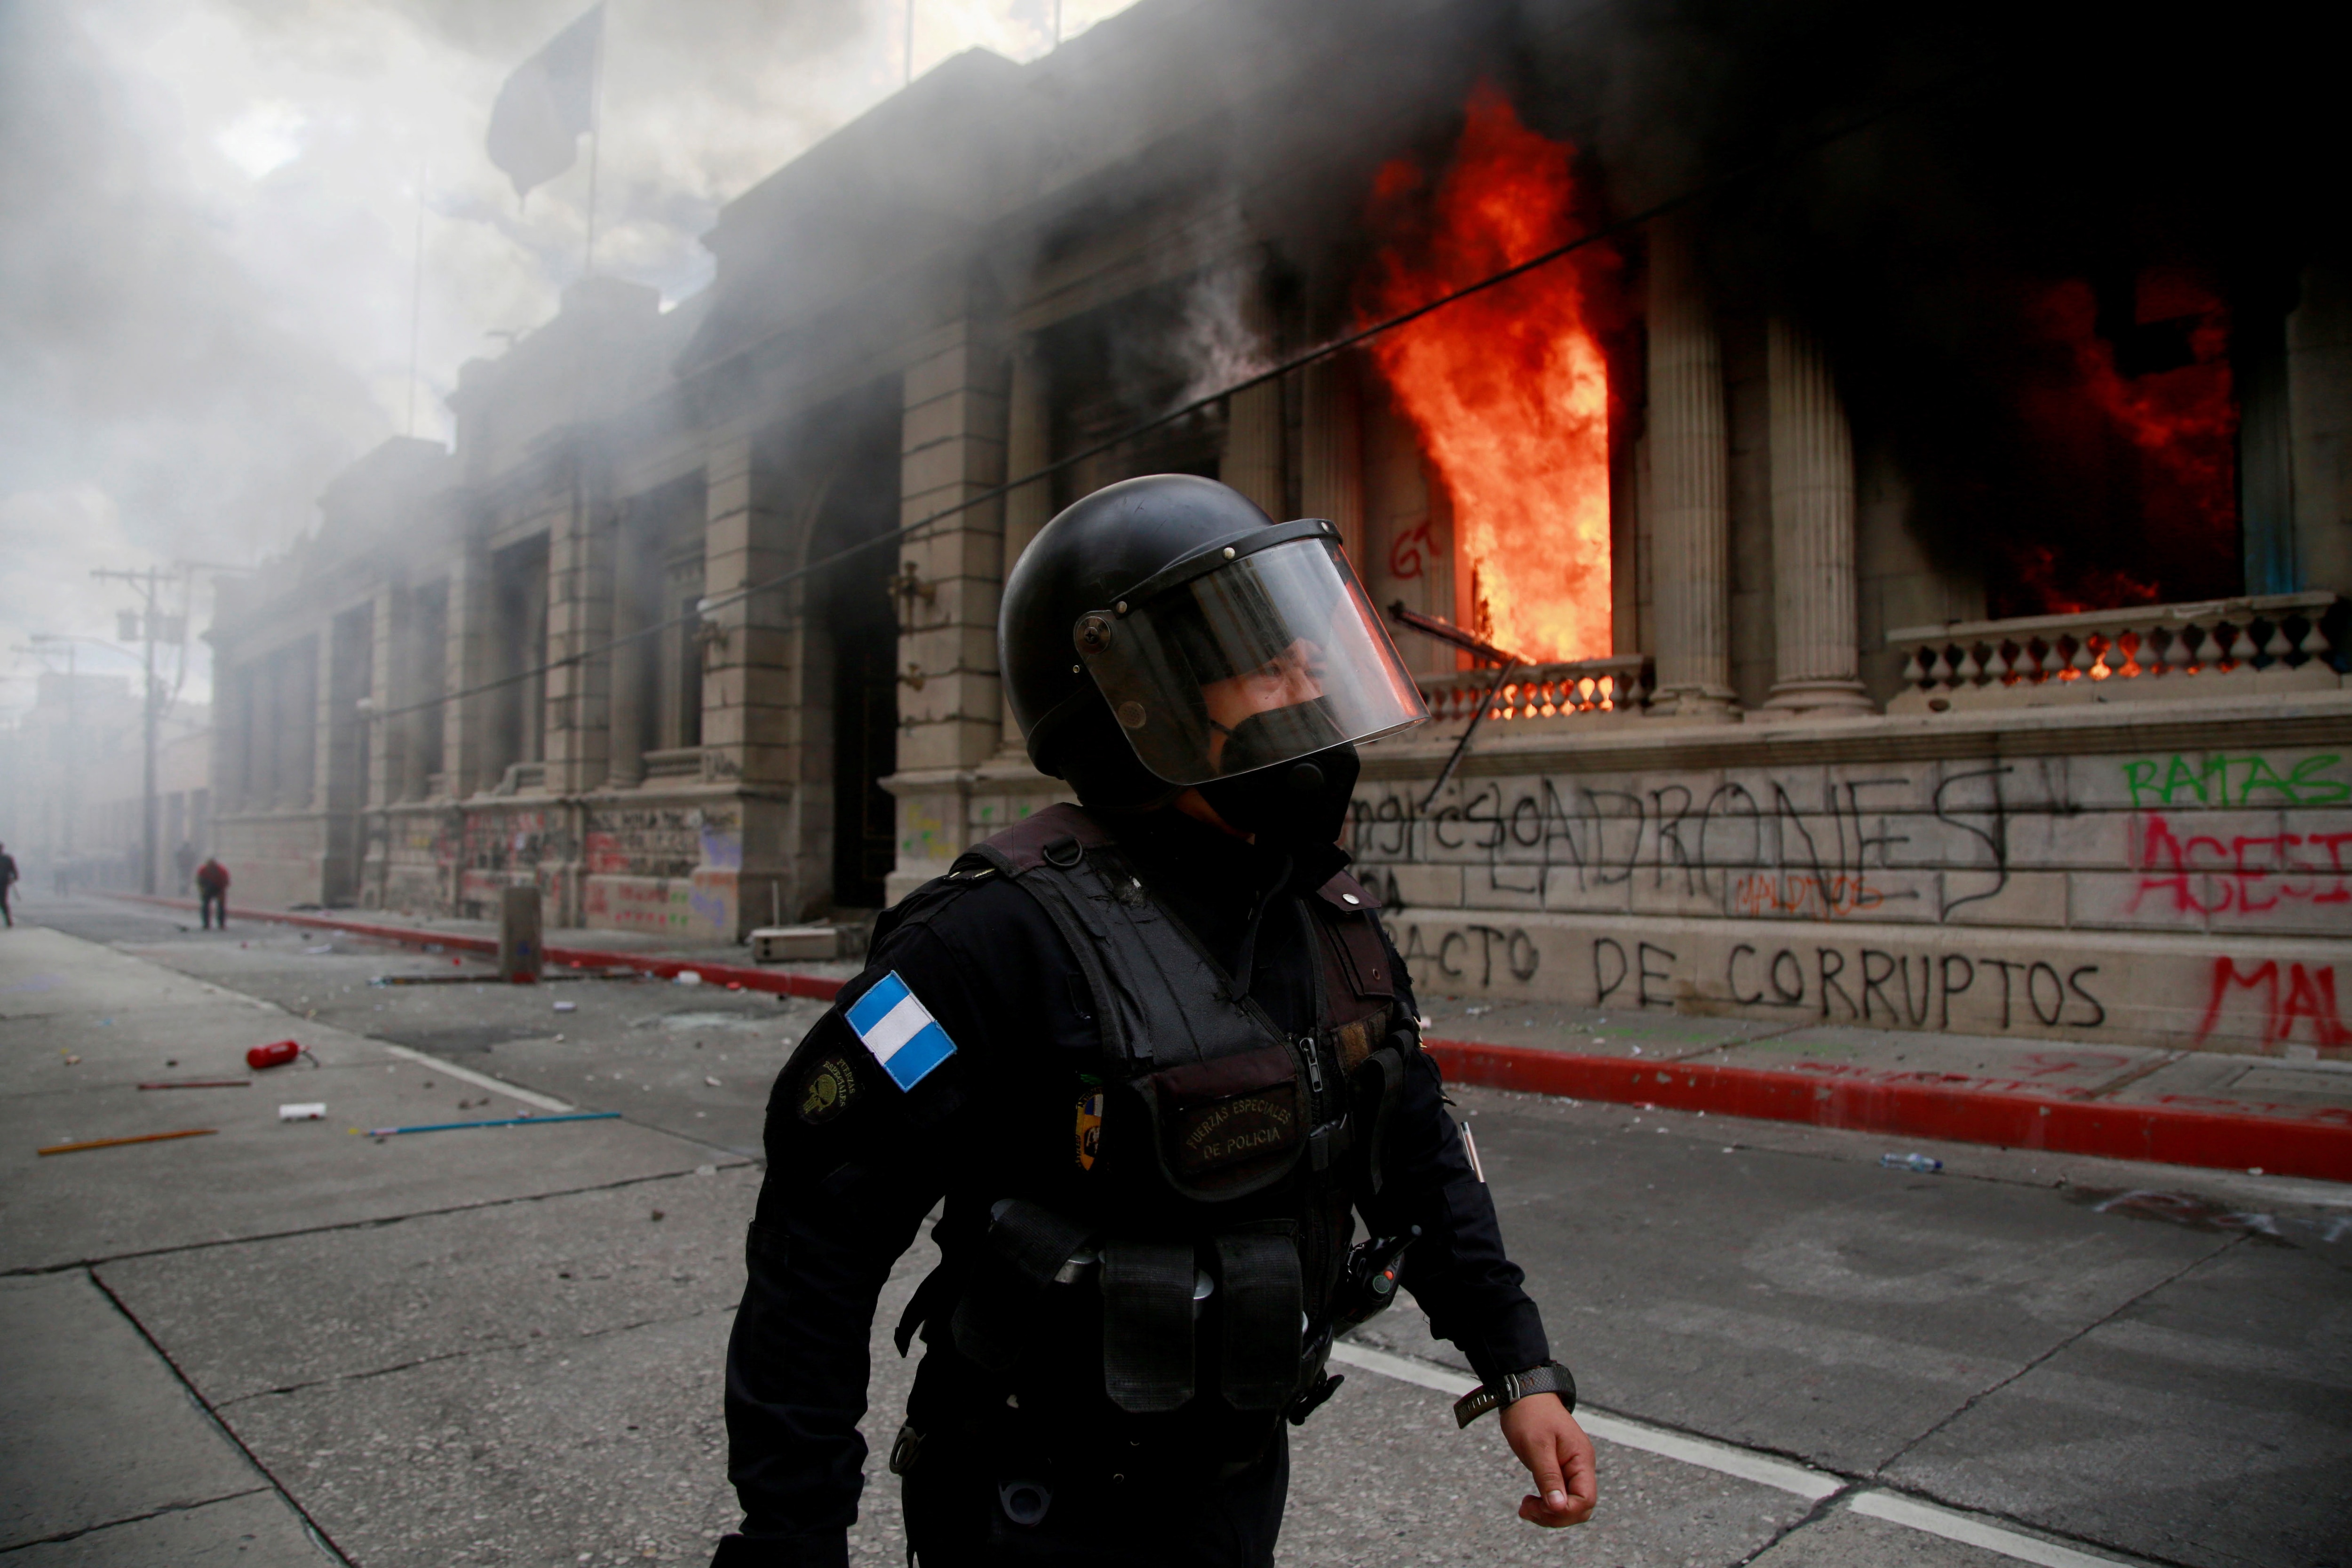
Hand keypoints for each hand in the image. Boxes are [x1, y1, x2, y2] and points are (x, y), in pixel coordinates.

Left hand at [1498, 1392, 1596, 1526]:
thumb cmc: (1530, 1415)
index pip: (1585, 1499)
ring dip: (1548, 1513)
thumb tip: (1559, 1507)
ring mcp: (1571, 1469)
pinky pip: (1559, 1496)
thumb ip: (1549, 1477)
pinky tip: (1530, 1503)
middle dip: (1555, 1516)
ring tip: (1525, 1507)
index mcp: (1581, 1459)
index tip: (1539, 1506)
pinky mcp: (1559, 1470)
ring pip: (1569, 1505)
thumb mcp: (1537, 1446)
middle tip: (1527, 1508)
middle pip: (1579, 1507)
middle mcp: (1580, 1466)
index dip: (1565, 1511)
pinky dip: (1545, 1504)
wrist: (1523, 1394)